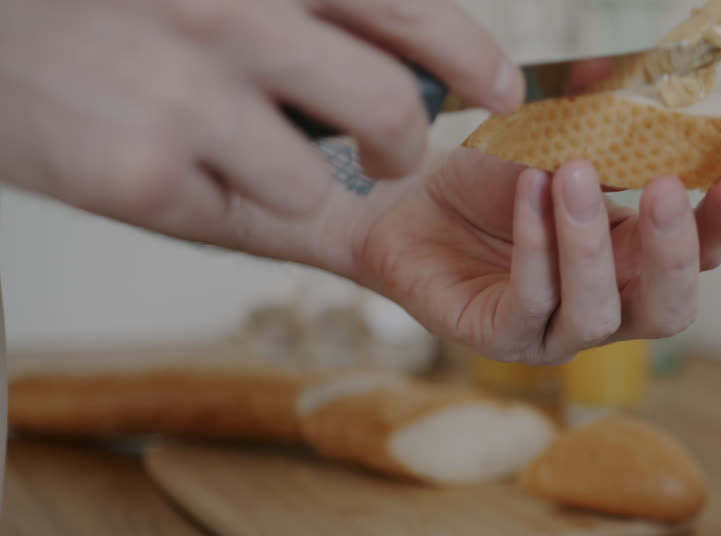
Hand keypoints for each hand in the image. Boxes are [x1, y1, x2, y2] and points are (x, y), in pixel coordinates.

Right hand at [0, 0, 520, 251]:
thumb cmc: (106, 13)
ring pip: (314, 180)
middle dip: (407, 143)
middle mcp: (231, 11)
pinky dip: (213, 202)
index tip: (500, 85)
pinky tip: (161, 164)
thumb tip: (410, 59)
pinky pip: (232, 216)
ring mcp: (184, 91)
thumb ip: (305, 16)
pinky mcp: (139, 172)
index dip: (471, 50)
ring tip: (234, 153)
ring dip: (291, 182)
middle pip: (391, 103)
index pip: (407, 4)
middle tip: (397, 152)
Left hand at [351, 149, 720, 363]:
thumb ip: (602, 119)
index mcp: (635, 259)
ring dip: (590, 243)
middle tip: (661, 188)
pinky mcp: (503, 338)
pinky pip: (533, 303)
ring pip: (600, 314)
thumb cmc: (490, 179)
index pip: (700, 257)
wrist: (409, 200)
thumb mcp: (555, 141)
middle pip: (670, 309)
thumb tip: (635, 73)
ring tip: (572, 173)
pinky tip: (529, 192)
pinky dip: (536, 246)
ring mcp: (556, 331)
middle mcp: (608, 304)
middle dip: (672, 252)